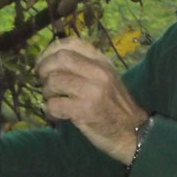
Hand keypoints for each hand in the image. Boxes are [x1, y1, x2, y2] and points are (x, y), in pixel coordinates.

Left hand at [35, 37, 146, 163]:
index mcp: (102, 62)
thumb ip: (86, 67)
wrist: (133, 133)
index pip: (71, 43)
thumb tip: (53, 60)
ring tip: (53, 99)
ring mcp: (92, 91)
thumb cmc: (116, 107)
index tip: (44, 61)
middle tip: (42, 80)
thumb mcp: (107, 79)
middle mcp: (98, 72)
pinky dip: (50, 110)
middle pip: (60, 58)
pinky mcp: (85, 110)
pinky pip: (55, 104)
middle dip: (44, 68)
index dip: (51, 50)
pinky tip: (57, 114)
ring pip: (54, 80)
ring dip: (47, 91)